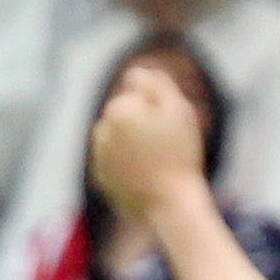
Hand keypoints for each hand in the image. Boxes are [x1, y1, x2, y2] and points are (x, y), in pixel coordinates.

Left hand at [89, 59, 209, 222]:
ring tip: (155, 164)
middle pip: (125, 115)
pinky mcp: (101, 177)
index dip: (157, 107)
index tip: (169, 128)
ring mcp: (98, 155)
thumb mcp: (179, 110)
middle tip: (165, 148)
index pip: (137, 94)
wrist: (171, 205)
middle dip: (141, 124)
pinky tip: (145, 177)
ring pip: (117, 137)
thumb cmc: (180, 155)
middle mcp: (101, 128)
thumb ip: (155, 83)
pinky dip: (126, 165)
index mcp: (119, 109)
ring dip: (132, 144)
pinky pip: (114, 161)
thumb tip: (133, 74)